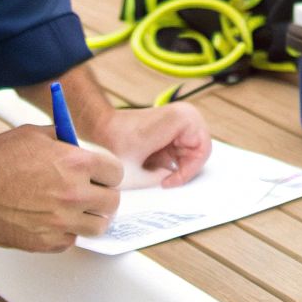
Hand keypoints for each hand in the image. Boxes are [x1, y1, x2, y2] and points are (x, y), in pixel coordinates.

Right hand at [0, 125, 122, 251]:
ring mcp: (60, 220)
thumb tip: (79, 145)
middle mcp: (73, 193)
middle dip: (103, 196)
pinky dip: (65, 234)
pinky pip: (70, 241)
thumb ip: (64, 140)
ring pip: (97, 227)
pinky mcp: (45, 242)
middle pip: (112, 202)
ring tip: (76, 211)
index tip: (102, 177)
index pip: (116, 173)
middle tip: (92, 195)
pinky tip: (52, 222)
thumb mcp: (35, 134)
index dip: (108, 174)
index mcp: (75, 163)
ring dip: (89, 218)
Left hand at [92, 102, 210, 188]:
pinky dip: (168, 161)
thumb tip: (172, 186)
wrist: (99, 128)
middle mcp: (185, 115)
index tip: (167, 182)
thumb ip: (160, 181)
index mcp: (183, 119)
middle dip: (181, 169)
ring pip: (189, 152)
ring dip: (174, 165)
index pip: (201, 153)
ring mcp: (179, 119)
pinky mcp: (171, 126)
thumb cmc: (115, 144)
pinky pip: (179, 149)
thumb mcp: (137, 172)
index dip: (186, 172)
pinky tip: (151, 165)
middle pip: (197, 152)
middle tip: (164, 181)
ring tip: (154, 172)